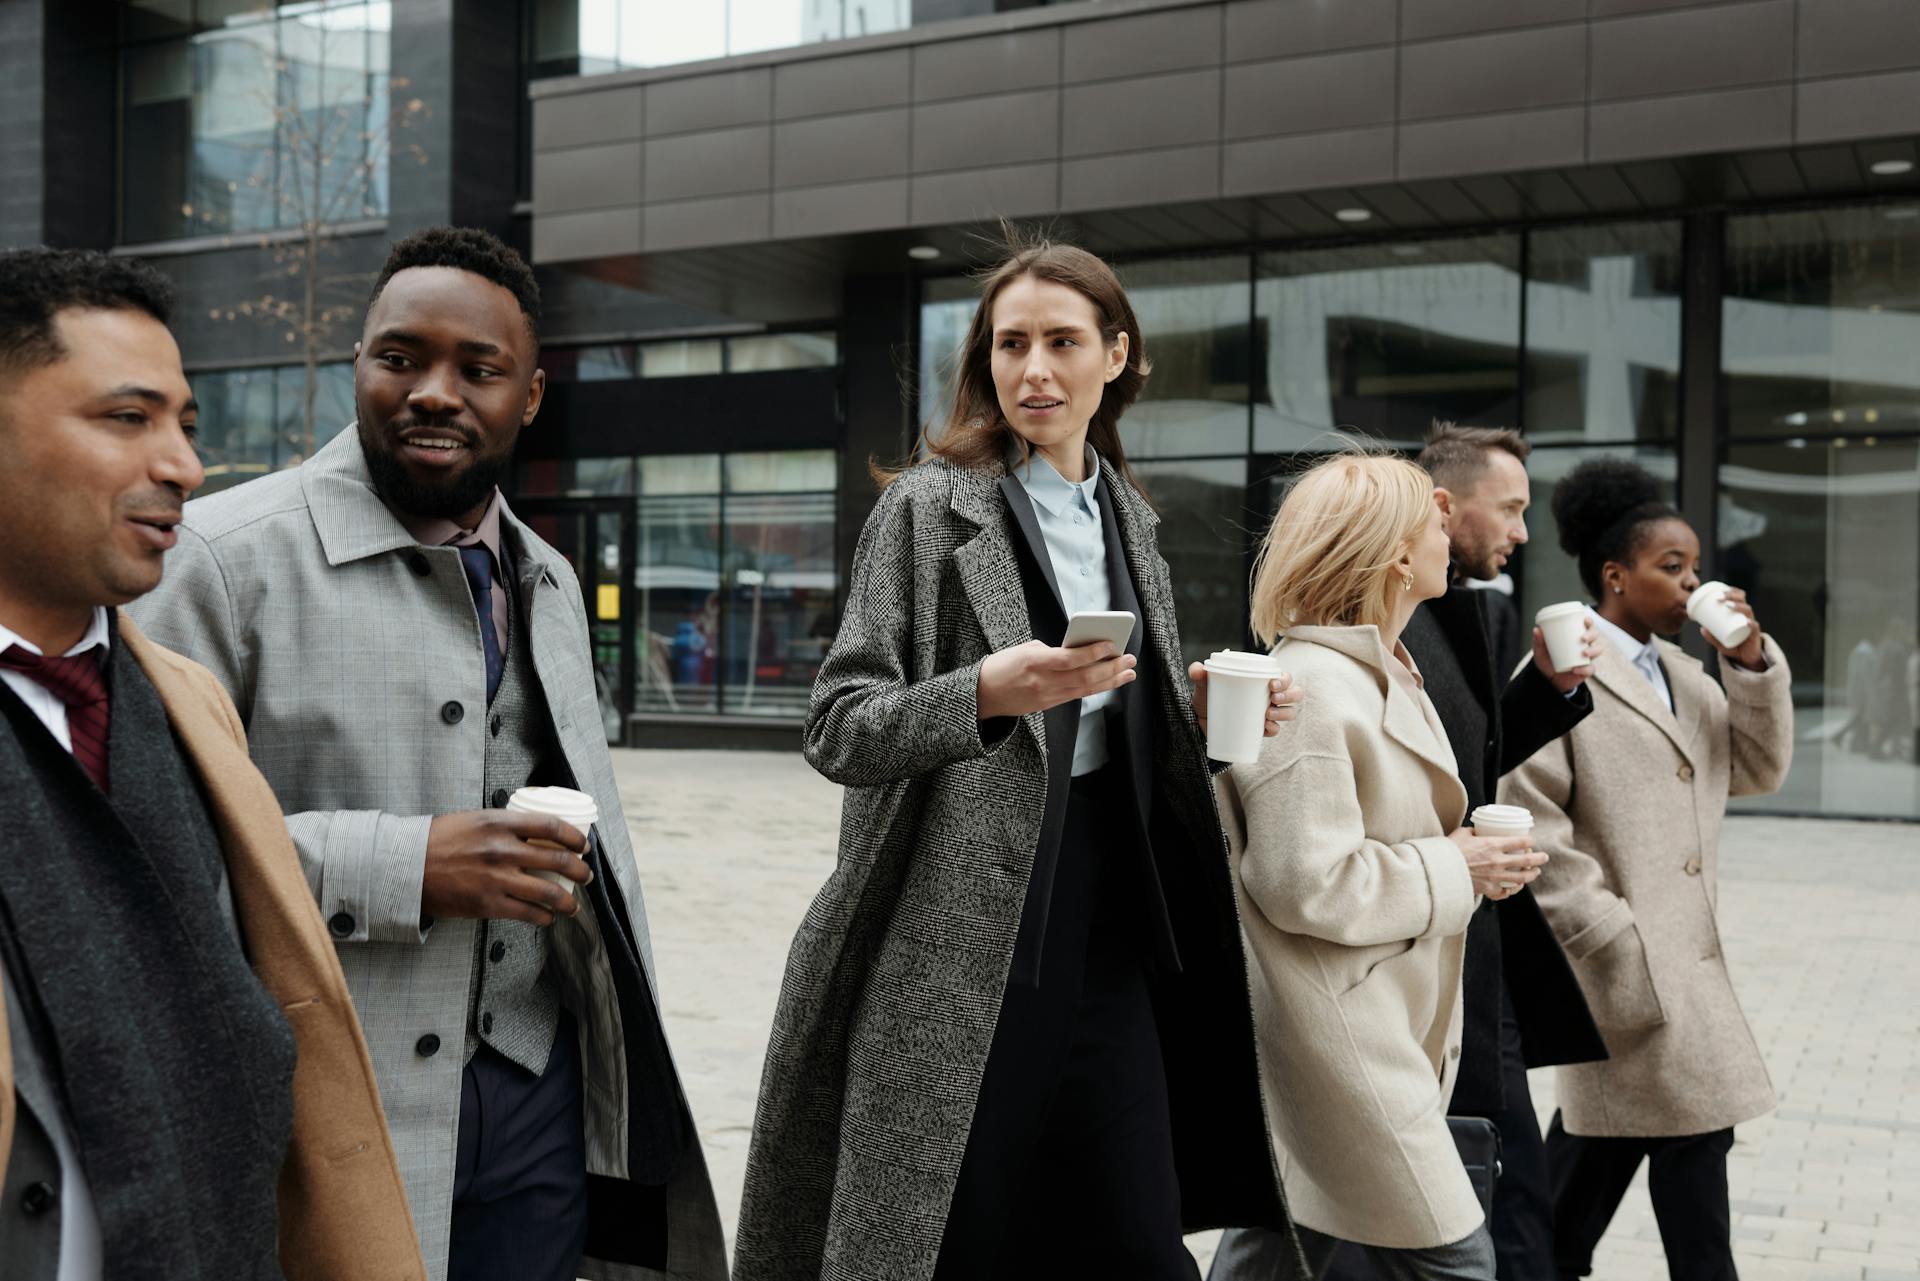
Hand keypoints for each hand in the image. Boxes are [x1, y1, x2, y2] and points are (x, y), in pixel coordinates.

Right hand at [420, 810, 592, 925]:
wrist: (406, 866)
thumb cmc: (439, 840)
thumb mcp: (475, 819)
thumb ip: (505, 825)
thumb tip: (535, 832)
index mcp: (500, 823)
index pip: (551, 826)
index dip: (574, 837)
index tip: (582, 845)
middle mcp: (502, 850)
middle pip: (557, 860)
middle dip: (579, 871)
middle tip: (585, 876)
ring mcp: (496, 879)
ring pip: (548, 893)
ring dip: (568, 901)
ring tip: (574, 905)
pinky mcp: (487, 904)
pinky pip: (527, 914)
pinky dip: (544, 917)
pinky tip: (548, 917)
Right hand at [977, 639, 1136, 719]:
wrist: (983, 694)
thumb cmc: (1002, 666)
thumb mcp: (1024, 649)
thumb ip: (1052, 651)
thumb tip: (1079, 652)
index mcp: (1034, 662)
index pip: (1070, 659)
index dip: (1093, 652)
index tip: (1111, 643)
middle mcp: (1043, 682)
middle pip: (1084, 677)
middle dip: (1110, 668)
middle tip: (1129, 659)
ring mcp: (1047, 696)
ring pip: (1085, 690)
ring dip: (1110, 681)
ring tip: (1128, 672)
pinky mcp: (1049, 705)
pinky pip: (1077, 696)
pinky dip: (1096, 688)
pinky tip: (1110, 681)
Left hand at [1189, 663, 1302, 736]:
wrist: (1200, 720)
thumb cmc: (1208, 697)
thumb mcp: (1204, 686)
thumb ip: (1199, 675)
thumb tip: (1197, 669)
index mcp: (1263, 681)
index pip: (1283, 677)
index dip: (1285, 680)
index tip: (1272, 684)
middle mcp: (1270, 696)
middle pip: (1294, 694)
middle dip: (1289, 695)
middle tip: (1273, 698)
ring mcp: (1268, 713)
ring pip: (1290, 712)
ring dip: (1284, 713)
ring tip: (1268, 714)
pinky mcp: (1260, 729)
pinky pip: (1275, 730)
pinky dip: (1274, 729)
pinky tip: (1267, 727)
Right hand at [1448, 828, 1546, 899]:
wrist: (1439, 873)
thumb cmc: (1448, 851)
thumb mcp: (1461, 834)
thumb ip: (1473, 832)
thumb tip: (1477, 830)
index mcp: (1492, 844)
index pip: (1519, 841)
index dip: (1529, 840)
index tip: (1531, 840)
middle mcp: (1498, 861)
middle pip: (1526, 860)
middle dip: (1539, 858)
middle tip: (1544, 857)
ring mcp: (1495, 877)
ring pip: (1521, 878)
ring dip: (1532, 874)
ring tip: (1535, 872)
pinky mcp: (1489, 889)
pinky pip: (1506, 891)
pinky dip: (1513, 890)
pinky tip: (1516, 887)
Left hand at [1532, 622, 1601, 693]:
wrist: (1547, 678)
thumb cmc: (1546, 659)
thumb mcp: (1540, 651)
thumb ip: (1538, 641)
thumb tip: (1536, 629)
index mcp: (1575, 636)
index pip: (1586, 625)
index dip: (1589, 621)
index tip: (1585, 620)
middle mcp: (1584, 644)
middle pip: (1595, 635)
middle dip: (1592, 634)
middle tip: (1583, 638)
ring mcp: (1587, 657)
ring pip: (1598, 650)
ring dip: (1594, 650)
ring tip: (1584, 652)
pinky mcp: (1586, 670)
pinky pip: (1590, 669)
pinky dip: (1585, 669)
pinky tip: (1575, 669)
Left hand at [1702, 587, 1766, 669]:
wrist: (1746, 659)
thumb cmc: (1734, 646)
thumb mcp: (1720, 642)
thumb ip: (1712, 637)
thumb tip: (1702, 629)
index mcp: (1740, 614)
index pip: (1739, 598)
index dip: (1732, 592)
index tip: (1720, 590)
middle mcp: (1747, 616)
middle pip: (1743, 601)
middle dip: (1732, 596)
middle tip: (1720, 597)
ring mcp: (1752, 625)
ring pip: (1748, 611)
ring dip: (1738, 606)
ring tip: (1727, 605)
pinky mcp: (1755, 635)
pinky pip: (1755, 627)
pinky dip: (1750, 624)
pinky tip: (1746, 622)